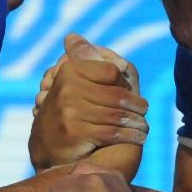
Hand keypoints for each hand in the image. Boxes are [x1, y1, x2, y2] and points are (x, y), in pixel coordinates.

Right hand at [29, 34, 147, 173]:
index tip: (135, 89)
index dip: (125, 80)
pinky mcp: (74, 131)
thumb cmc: (68, 111)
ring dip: (135, 122)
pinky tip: (138, 138)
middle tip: (145, 109)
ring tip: (143, 125)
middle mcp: (67, 88)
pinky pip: (111, 132)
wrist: (46, 146)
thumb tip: (89, 45)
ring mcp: (69, 110)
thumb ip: (86, 64)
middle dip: (135, 105)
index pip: (110, 71)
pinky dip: (129, 136)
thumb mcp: (73, 84)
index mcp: (69, 71)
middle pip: (116, 95)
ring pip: (115, 115)